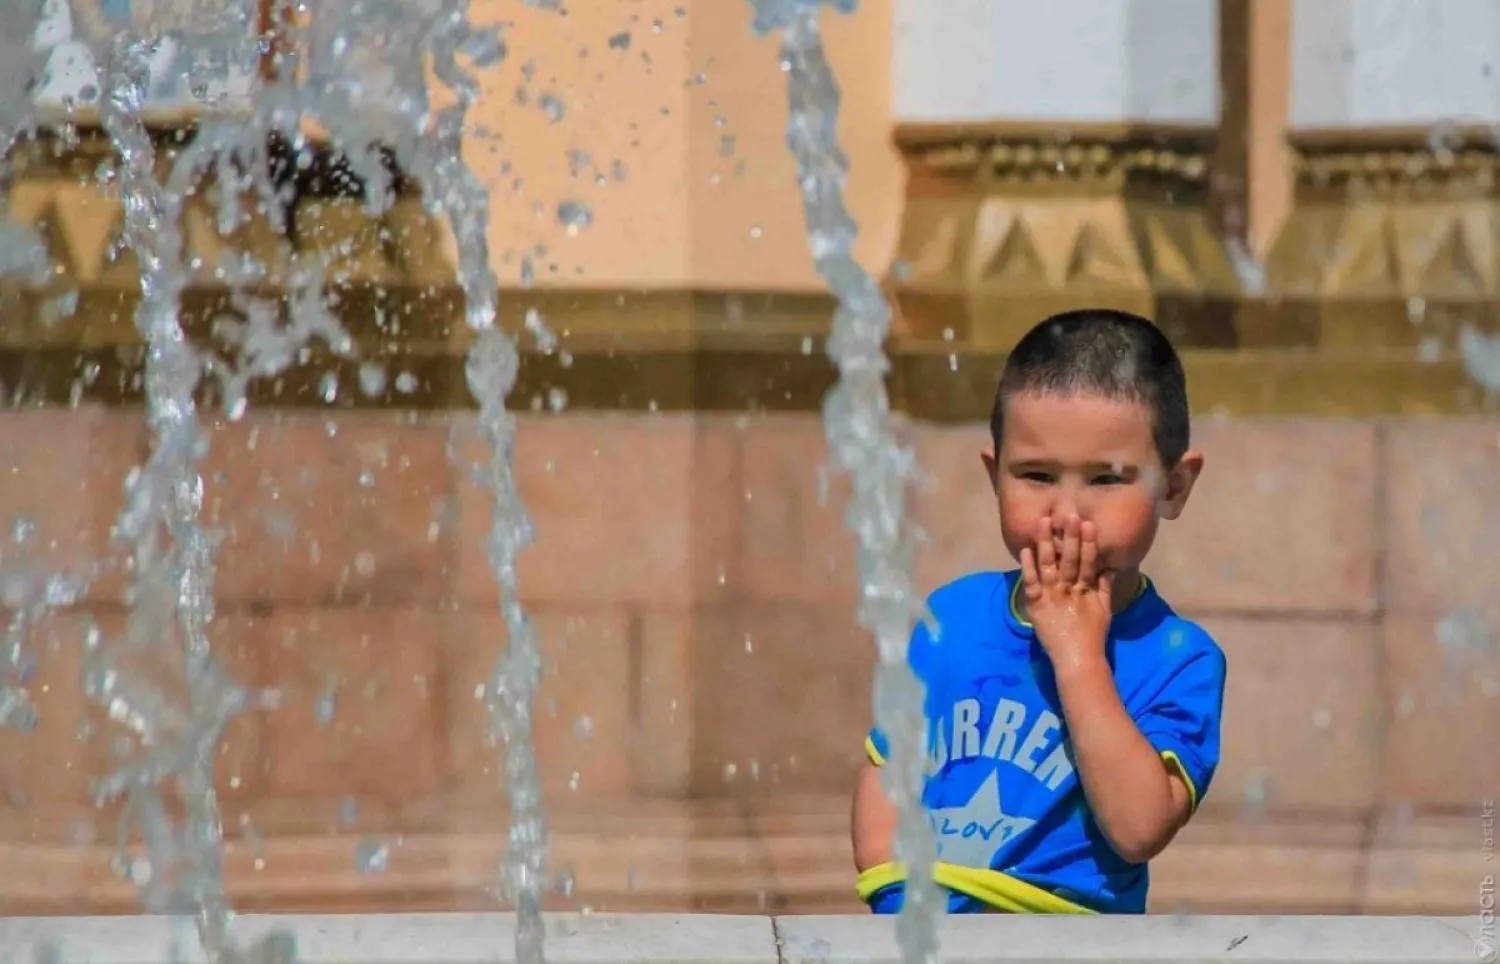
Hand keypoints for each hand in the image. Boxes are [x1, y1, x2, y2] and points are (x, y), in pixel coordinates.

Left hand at [1019, 515, 1112, 670]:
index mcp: (1086, 589)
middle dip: (1069, 536)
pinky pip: (1031, 583)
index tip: (1088, 523)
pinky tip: (1026, 550)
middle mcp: (1069, 589)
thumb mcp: (1105, 610)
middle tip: (1068, 515)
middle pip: (1069, 559)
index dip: (1088, 542)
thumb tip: (1111, 567)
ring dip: (1046, 543)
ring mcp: (1052, 596)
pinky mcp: (1036, 606)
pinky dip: (1028, 567)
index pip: (1088, 562)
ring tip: (1043, 523)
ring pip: (1049, 566)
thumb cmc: (1092, 636)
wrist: (1078, 660)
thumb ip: (1105, 587)